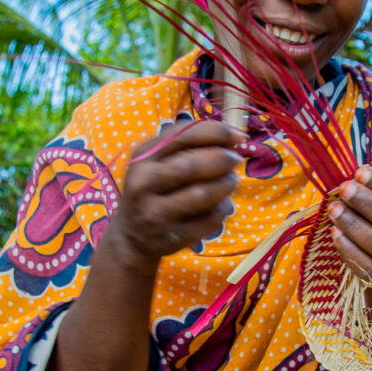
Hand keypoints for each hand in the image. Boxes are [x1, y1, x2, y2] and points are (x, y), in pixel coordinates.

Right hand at [109, 120, 243, 268]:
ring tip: (231, 181)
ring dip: (226, 184)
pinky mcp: (171, 237)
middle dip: (222, 160)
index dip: (217, 133)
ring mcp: (155, 213)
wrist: (131, 237)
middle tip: (236, 160)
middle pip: (192, 166)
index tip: (239, 136)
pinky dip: (223, 209)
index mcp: (142, 158)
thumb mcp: (156, 163)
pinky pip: (208, 220)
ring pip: (202, 194)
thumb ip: (187, 146)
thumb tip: (232, 137)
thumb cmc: (152, 191)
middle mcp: (143, 184)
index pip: (183, 136)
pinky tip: (223, 204)